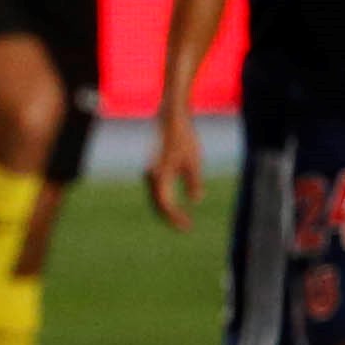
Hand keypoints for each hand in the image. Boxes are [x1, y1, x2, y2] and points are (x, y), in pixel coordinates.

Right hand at [143, 112, 203, 232]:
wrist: (171, 117)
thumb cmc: (184, 137)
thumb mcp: (194, 160)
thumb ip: (194, 181)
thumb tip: (196, 200)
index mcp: (160, 175)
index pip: (166, 205)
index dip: (176, 218)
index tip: (187, 227)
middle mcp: (151, 175)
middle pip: (158, 204)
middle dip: (170, 217)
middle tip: (185, 227)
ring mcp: (149, 171)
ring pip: (155, 198)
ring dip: (166, 210)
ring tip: (180, 218)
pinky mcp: (151, 168)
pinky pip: (155, 190)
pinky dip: (164, 200)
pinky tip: (174, 204)